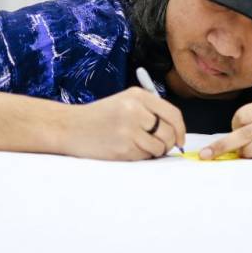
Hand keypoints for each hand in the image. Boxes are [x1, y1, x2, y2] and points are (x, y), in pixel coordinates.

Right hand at [64, 87, 186, 160]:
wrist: (70, 127)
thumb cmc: (100, 116)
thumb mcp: (125, 102)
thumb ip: (150, 111)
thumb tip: (176, 131)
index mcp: (138, 96)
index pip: (173, 114)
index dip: (181, 129)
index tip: (180, 139)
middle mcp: (135, 110)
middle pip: (169, 133)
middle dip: (168, 143)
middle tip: (159, 146)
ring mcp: (129, 130)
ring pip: (159, 147)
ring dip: (154, 151)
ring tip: (137, 145)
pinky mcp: (123, 148)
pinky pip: (144, 156)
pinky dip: (140, 156)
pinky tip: (126, 149)